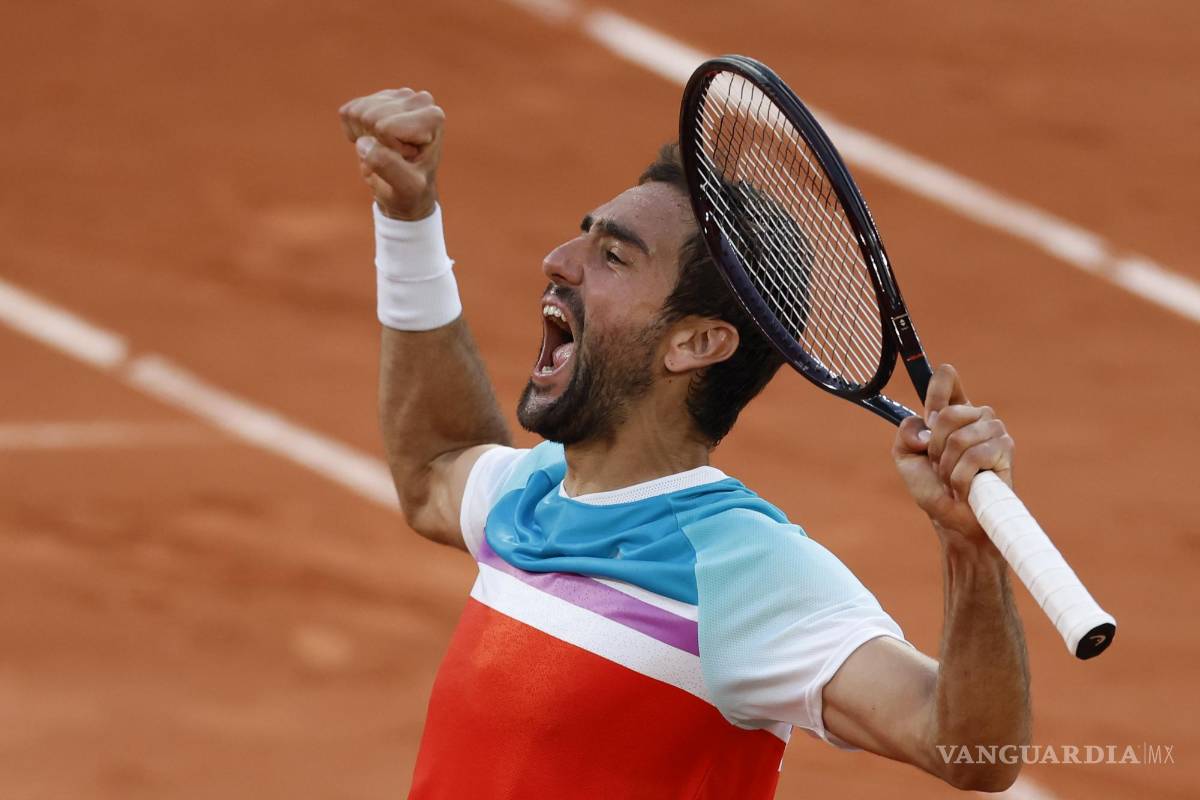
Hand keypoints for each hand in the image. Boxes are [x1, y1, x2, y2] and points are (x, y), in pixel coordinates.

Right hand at [338, 88, 444, 219]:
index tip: (408, 158)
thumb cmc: (412, 190)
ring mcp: (397, 96)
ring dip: (364, 137)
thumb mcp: (407, 187)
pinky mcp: (376, 99)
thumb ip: (389, 167)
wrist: (406, 190)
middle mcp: (418, 99)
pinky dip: (354, 132)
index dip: (390, 149)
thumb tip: (364, 143)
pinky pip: (347, 112)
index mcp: (433, 116)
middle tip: (396, 155)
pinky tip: (374, 141)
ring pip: (357, 112)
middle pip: (370, 117)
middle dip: (376, 142)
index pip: (385, 127)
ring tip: (386, 149)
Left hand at [892, 364, 1014, 541]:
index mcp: (952, 412)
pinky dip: (960, 478)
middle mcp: (976, 416)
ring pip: (959, 437)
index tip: (929, 415)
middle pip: (948, 413)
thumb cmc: (933, 487)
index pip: (947, 380)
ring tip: (953, 479)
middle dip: (935, 447)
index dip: (936, 389)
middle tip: (940, 466)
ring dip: (948, 466)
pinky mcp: (1005, 449)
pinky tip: (964, 488)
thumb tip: (926, 428)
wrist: (952, 520)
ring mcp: (994, 430)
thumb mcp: (906, 457)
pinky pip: (974, 456)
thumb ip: (906, 434)